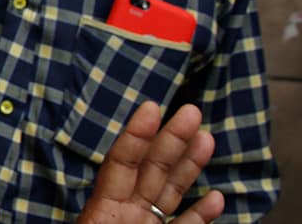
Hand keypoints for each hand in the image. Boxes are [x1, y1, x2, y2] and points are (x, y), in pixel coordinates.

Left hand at [77, 101, 223, 223]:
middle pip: (151, 169)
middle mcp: (126, 213)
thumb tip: (115, 173)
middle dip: (172, 139)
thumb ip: (104, 214)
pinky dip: (200, 213)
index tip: (152, 107)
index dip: (136, 134)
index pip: (122, 162)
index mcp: (104, 209)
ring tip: (205, 137)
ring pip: (170, 191)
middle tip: (190, 111)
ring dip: (189, 165)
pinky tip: (215, 196)